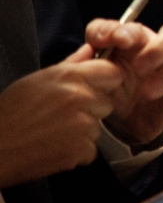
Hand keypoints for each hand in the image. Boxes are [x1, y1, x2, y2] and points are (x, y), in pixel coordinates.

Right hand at [0, 45, 121, 188]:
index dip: (105, 81)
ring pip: (98, 127)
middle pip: (108, 102)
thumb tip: (89, 50)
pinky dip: (77, 152)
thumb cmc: (9, 113)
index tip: (94, 89)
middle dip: (92, 109)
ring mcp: (82, 124)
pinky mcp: (80, 149)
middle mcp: (79, 97)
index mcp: (68, 76)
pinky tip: (54, 147)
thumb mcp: (35, 81)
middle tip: (64, 115)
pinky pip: (91, 149)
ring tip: (54, 132)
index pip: (113, 72)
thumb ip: (69, 65)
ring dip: (83, 132)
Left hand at [86, 19, 162, 146]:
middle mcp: (162, 53)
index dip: (129, 31)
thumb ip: (92, 54)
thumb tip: (96, 41)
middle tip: (140, 67)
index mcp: (135, 43)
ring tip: (148, 92)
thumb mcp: (91, 70)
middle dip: (161, 46)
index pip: (137, 28)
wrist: (119, 126)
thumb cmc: (108, 89)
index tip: (119, 42)